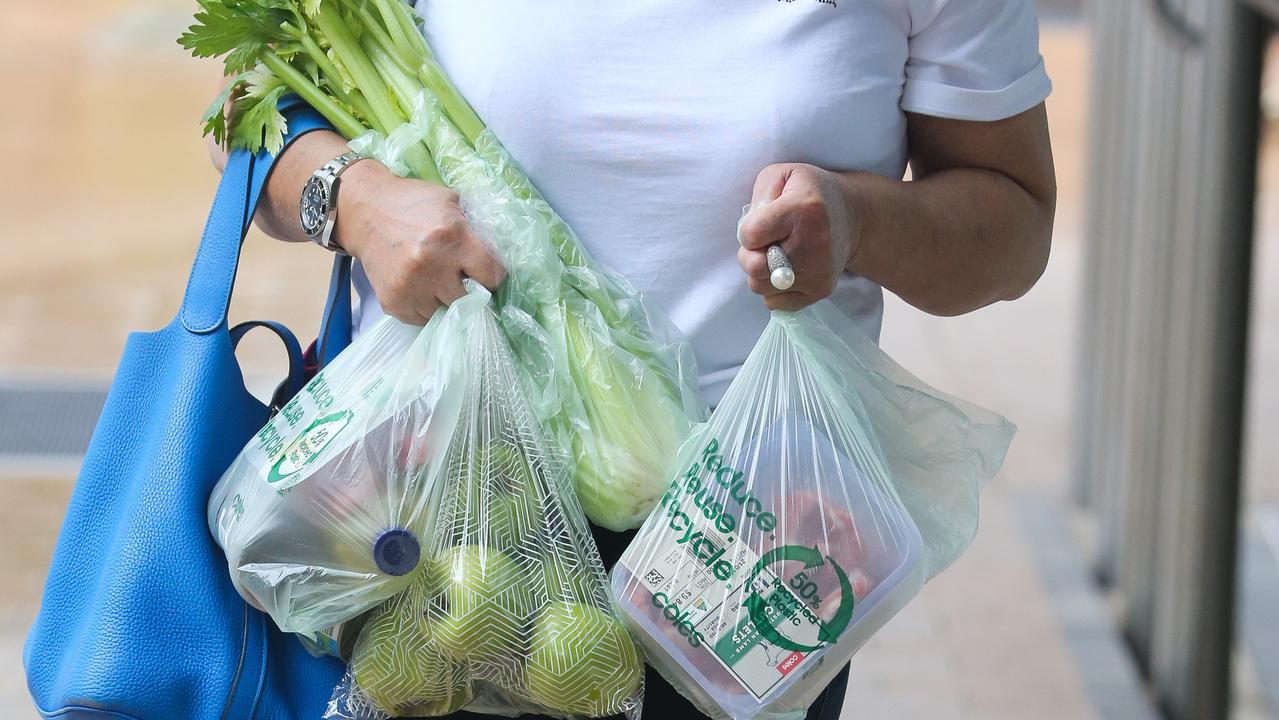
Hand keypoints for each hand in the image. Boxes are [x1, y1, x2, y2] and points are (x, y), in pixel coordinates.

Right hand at [335, 161, 505, 324]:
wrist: (364, 211)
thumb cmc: (413, 203)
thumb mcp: (451, 202)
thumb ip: (477, 227)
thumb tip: (504, 253)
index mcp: (452, 238)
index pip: (492, 275)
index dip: (494, 275)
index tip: (489, 272)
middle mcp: (431, 266)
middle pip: (470, 299)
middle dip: (471, 290)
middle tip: (463, 278)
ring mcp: (410, 287)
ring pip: (446, 312)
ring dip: (447, 300)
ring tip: (439, 281)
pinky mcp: (393, 302)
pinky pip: (422, 319)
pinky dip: (426, 307)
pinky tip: (421, 287)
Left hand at [737, 163, 856, 311]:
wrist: (852, 216)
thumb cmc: (809, 193)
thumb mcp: (782, 176)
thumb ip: (759, 196)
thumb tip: (749, 235)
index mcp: (804, 209)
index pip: (750, 235)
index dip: (748, 229)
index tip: (763, 222)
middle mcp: (814, 244)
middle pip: (754, 268)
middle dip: (750, 255)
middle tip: (765, 243)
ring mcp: (819, 272)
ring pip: (761, 288)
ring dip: (761, 273)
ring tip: (777, 254)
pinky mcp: (821, 291)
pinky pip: (775, 303)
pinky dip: (773, 289)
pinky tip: (785, 269)